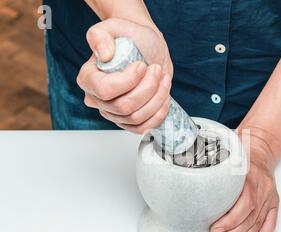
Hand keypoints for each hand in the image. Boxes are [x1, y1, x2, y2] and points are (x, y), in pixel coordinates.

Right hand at [77, 17, 172, 133]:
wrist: (147, 47)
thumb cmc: (131, 37)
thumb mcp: (115, 26)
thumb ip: (101, 35)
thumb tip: (104, 54)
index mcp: (89, 78)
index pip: (106, 90)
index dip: (129, 81)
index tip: (142, 66)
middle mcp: (98, 99)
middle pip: (124, 107)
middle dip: (148, 88)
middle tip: (156, 70)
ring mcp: (113, 113)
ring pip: (136, 118)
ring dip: (157, 98)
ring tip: (163, 79)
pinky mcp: (129, 121)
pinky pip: (143, 128)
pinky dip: (158, 114)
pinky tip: (164, 97)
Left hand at [208, 128, 279, 231]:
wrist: (261, 150)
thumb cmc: (240, 154)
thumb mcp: (225, 157)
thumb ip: (211, 170)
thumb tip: (185, 182)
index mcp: (251, 177)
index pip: (243, 204)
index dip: (228, 221)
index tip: (212, 231)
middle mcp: (263, 189)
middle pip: (247, 220)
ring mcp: (269, 197)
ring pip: (256, 225)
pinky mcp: (274, 203)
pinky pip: (269, 224)